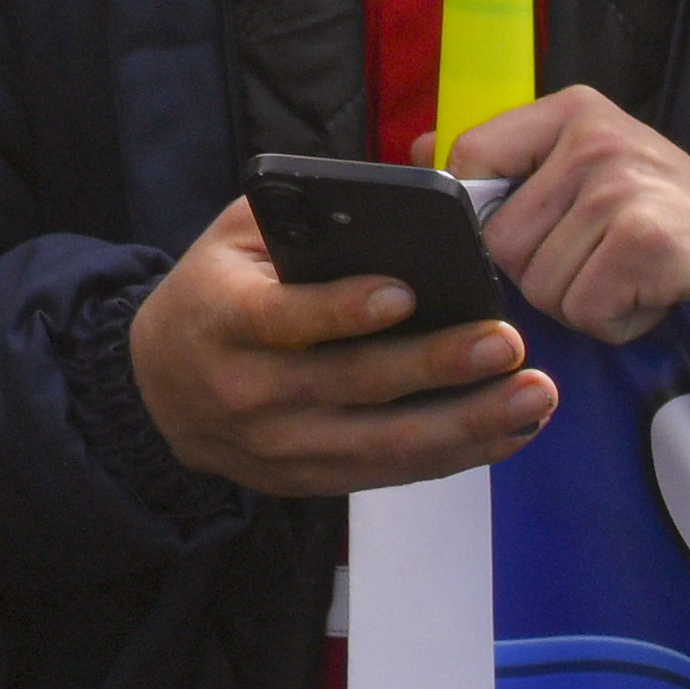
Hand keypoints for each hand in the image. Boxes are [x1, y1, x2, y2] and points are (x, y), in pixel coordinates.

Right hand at [126, 195, 540, 493]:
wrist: (157, 389)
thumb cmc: (212, 295)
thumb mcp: (230, 240)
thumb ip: (295, 220)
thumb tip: (385, 208)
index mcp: (222, 319)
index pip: (284, 319)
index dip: (344, 308)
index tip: (406, 292)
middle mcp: (249, 391)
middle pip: (352, 384)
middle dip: (436, 364)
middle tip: (505, 343)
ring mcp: (281, 446)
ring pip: (384, 443)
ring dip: (467, 422)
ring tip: (532, 396)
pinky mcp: (310, 480)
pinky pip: (392, 473)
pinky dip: (456, 454)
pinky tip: (509, 430)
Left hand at [453, 87, 689, 343]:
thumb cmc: (667, 224)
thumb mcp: (589, 175)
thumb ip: (509, 163)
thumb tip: (421, 149)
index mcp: (573, 111)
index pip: (469, 159)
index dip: (486, 219)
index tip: (540, 235)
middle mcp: (596, 138)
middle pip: (501, 241)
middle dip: (544, 275)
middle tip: (604, 265)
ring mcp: (624, 186)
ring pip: (540, 284)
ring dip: (583, 304)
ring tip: (631, 280)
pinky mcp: (648, 242)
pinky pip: (584, 309)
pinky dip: (616, 324)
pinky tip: (651, 300)